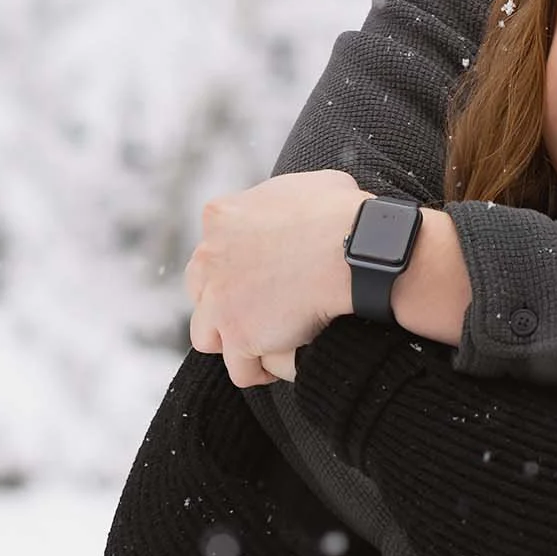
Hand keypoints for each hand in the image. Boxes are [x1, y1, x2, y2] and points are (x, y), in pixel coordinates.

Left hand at [186, 170, 362, 387]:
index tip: (261, 276)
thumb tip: (302, 203)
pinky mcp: (239, 335)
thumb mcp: (307, 185)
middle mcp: (209, 257)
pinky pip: (239, 368)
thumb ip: (284, 197)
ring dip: (231, 340)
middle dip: (226, 301)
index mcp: (221, 216)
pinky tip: (276, 366)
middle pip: (201, 290)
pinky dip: (256, 370)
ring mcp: (220, 300)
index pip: (212, 249)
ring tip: (262, 345)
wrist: (355, 249)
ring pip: (207, 334)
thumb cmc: (342, 213)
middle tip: (261, 310)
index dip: (236, 266)